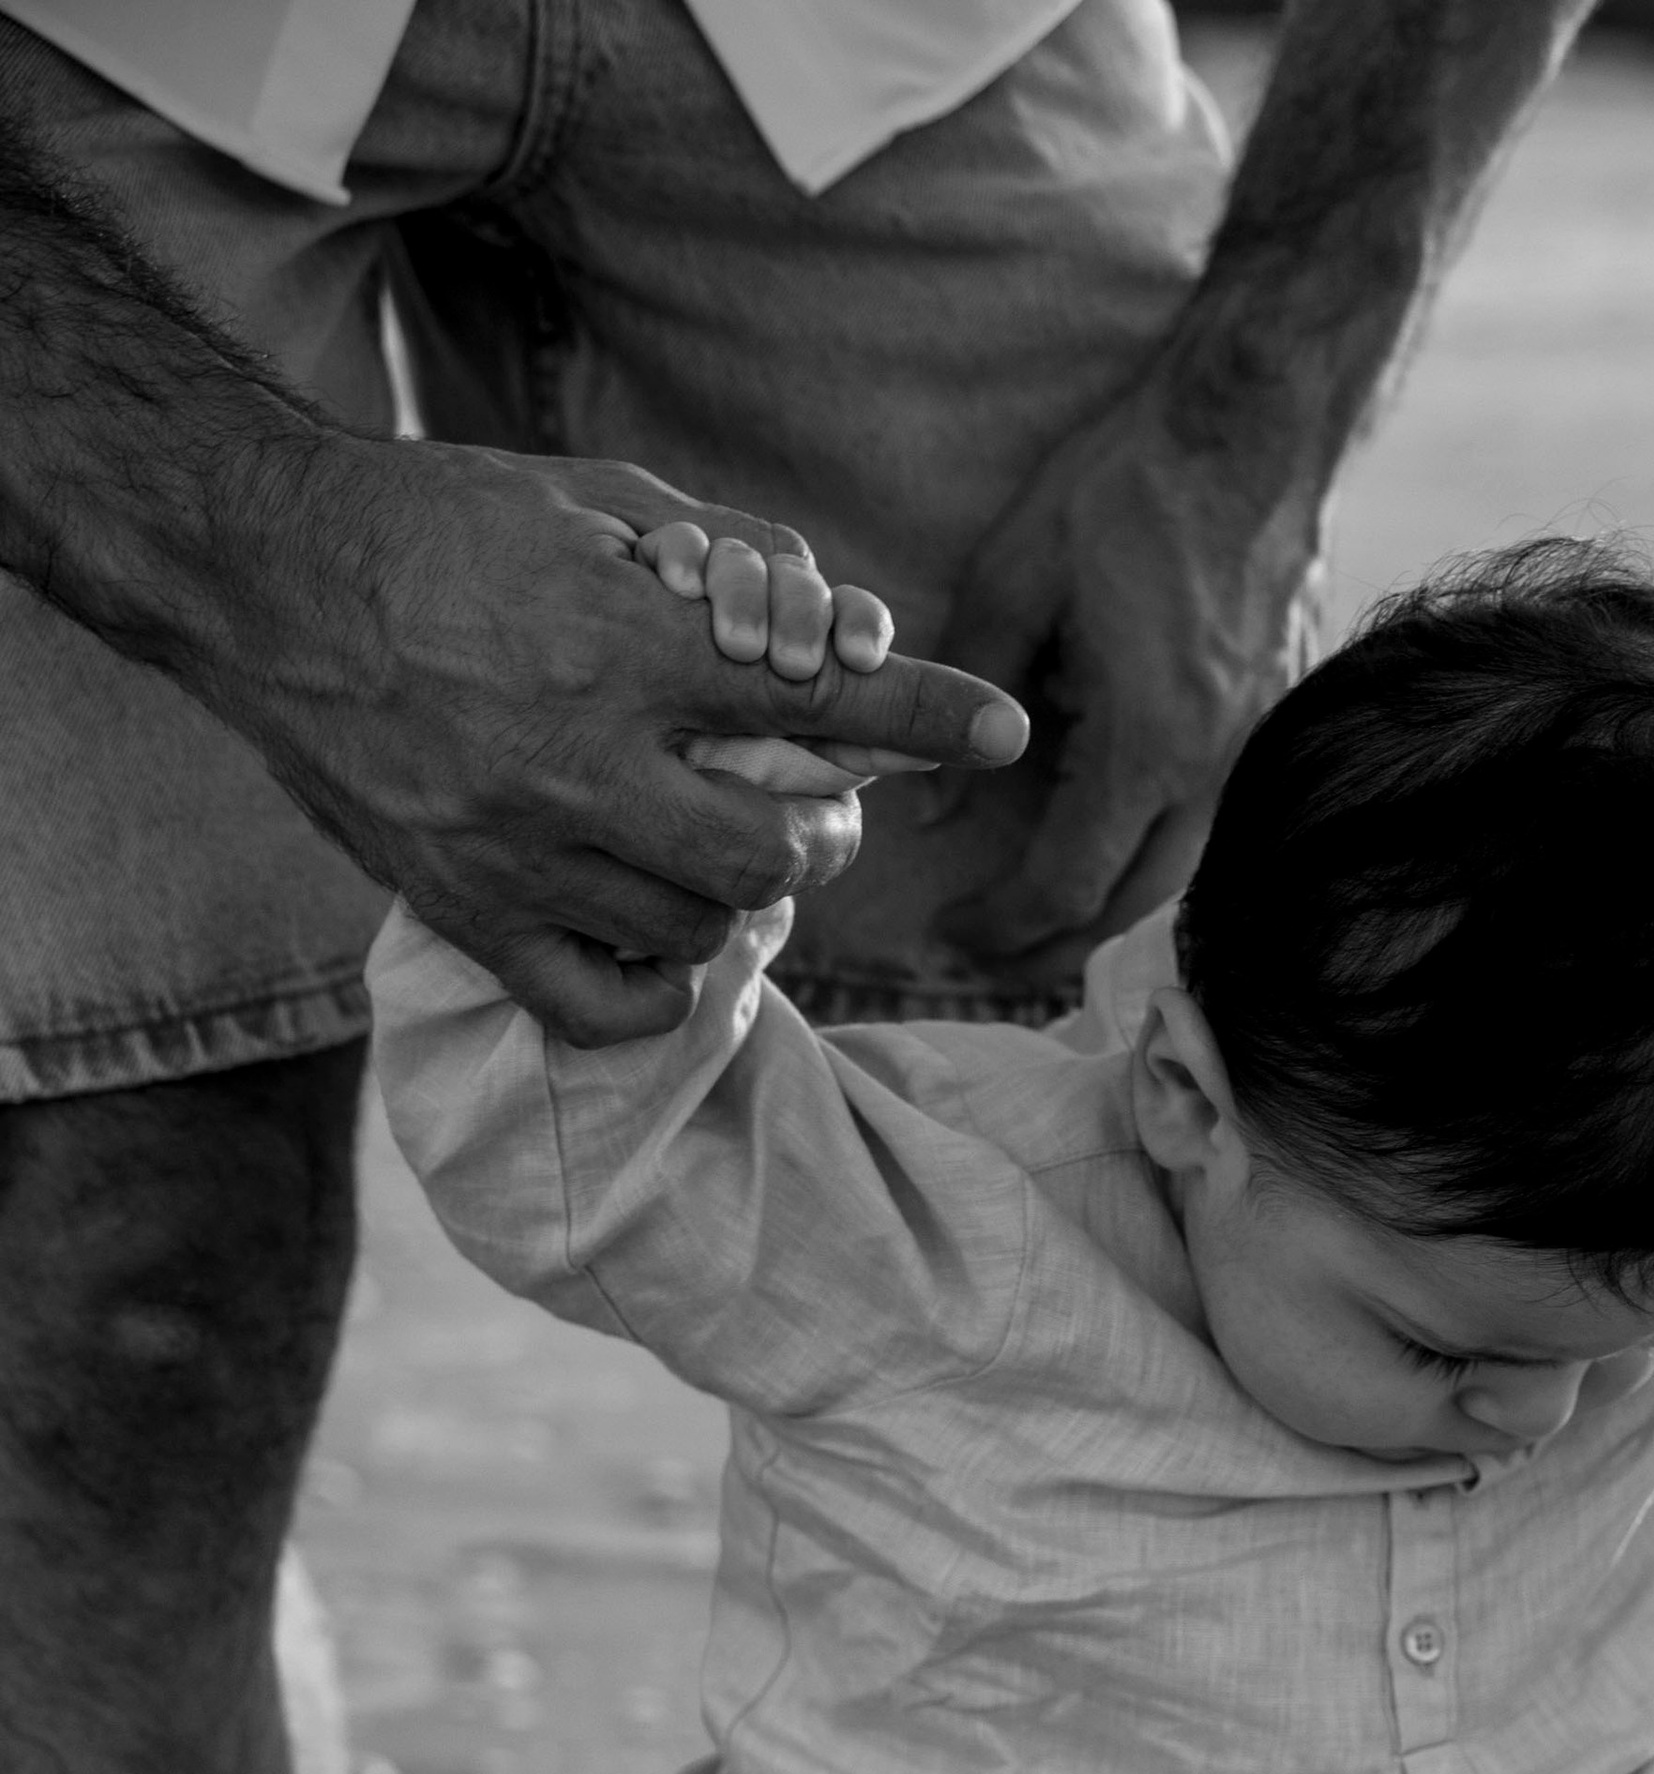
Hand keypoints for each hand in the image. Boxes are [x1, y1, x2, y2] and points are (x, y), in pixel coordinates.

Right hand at [225, 441, 1026, 1041]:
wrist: (263, 578)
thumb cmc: (437, 524)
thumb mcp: (589, 497)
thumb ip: (715, 556)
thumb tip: (831, 620)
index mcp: (618, 642)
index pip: (814, 690)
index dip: (923, 710)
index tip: (1000, 728)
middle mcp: (577, 760)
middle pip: (770, 854)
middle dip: (818, 833)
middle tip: (813, 808)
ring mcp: (519, 852)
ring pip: (699, 932)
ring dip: (737, 902)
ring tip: (717, 855)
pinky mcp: (467, 913)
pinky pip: (604, 1007)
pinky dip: (657, 989)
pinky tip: (657, 941)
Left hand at [926, 373, 1324, 986]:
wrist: (1253, 425)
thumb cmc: (1131, 487)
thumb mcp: (1016, 576)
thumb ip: (969, 693)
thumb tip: (934, 804)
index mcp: (1145, 745)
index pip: (1067, 885)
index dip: (1002, 925)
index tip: (948, 930)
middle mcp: (1211, 770)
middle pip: (1128, 911)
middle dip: (1047, 948)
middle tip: (980, 955)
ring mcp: (1251, 753)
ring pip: (1176, 881)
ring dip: (1102, 914)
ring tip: (1035, 922)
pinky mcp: (1270, 726)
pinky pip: (1207, 830)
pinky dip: (1146, 861)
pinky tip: (1103, 852)